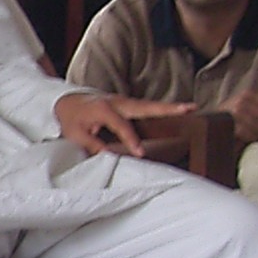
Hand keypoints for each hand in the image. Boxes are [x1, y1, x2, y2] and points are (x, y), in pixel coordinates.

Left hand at [54, 92, 192, 157]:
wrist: (66, 102)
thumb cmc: (70, 119)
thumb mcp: (75, 135)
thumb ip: (92, 145)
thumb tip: (110, 156)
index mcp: (104, 108)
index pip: (122, 125)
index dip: (131, 140)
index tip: (140, 153)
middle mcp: (117, 101)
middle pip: (145, 106)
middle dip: (167, 108)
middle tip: (189, 108)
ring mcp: (124, 101)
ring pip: (149, 105)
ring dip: (169, 107)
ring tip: (191, 108)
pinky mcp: (127, 105)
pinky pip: (145, 108)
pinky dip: (161, 110)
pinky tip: (177, 112)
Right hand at [219, 89, 257, 145]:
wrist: (208, 123)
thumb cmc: (230, 116)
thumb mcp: (244, 105)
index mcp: (247, 94)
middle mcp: (242, 101)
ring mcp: (235, 113)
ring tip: (255, 135)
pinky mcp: (231, 124)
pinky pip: (249, 133)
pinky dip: (250, 137)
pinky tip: (247, 137)